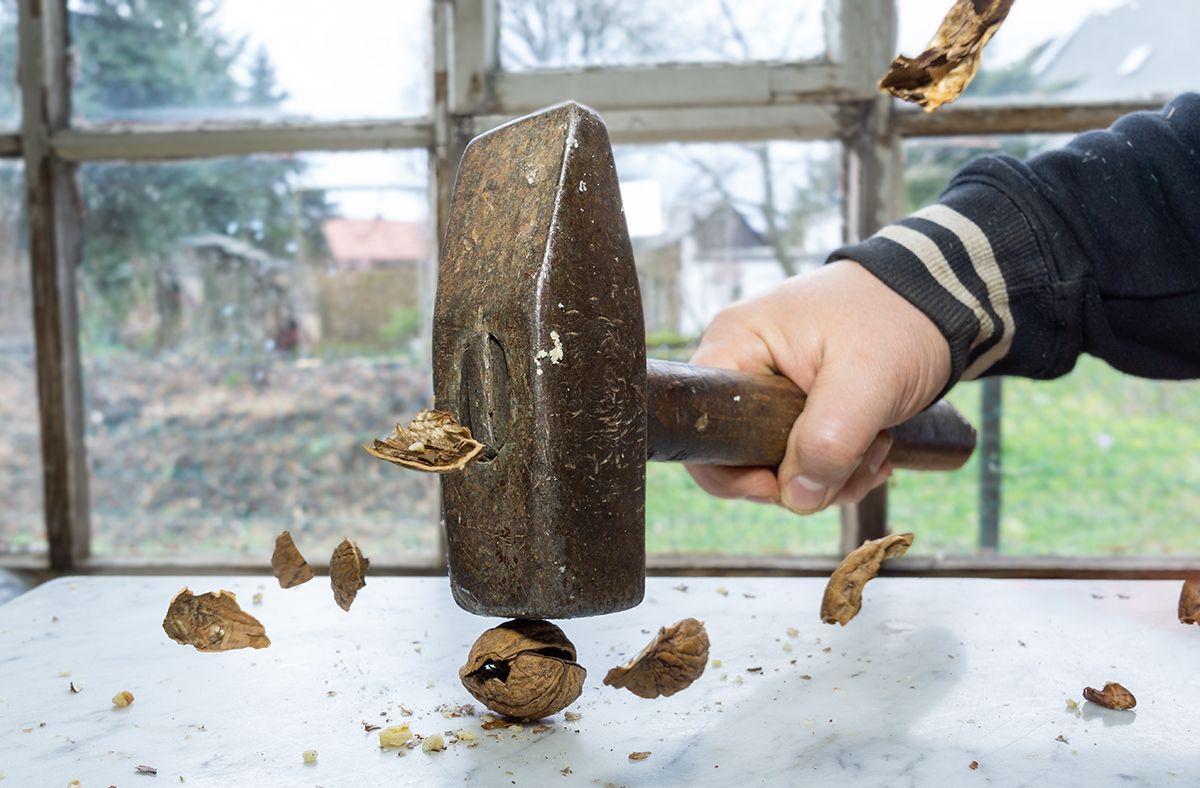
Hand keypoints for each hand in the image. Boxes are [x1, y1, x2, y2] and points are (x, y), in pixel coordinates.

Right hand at [685, 260, 951, 513]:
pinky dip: (839, 467)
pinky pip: (803, 456)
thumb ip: (827, 442)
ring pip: (777, 464)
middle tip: (853, 463)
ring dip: (831, 475)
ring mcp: (771, 387)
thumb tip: (795, 499)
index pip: (704, 428)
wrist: (940, 298)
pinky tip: (875, 449)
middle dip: (800, 477)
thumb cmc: (897, 319)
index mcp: (736, 345)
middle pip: (740, 455)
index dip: (734, 471)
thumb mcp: (865, 381)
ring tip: (877, 448)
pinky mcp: (799, 405)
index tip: (784, 482)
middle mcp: (744, 367)